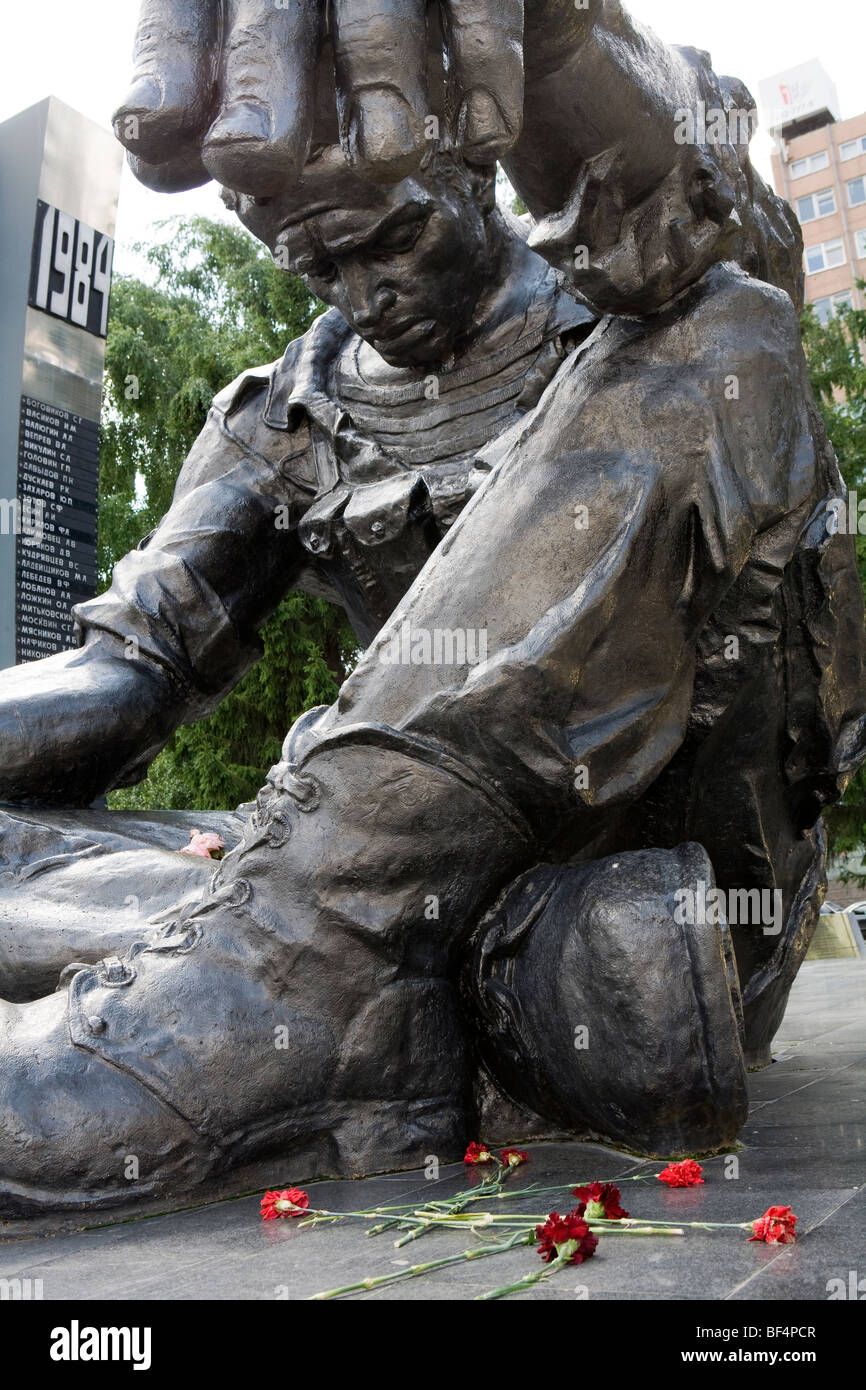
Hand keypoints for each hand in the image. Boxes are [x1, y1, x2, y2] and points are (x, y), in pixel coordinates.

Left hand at [113, 0, 524, 195]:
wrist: (469, 2)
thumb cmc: (340, 48)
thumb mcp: (273, 81)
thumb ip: (213, 113)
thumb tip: (147, 156)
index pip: (185, 15)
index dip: (166, 70)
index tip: (143, 128)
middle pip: (277, 12)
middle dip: (262, 85)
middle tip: (251, 160)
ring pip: (382, 10)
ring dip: (382, 84)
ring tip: (384, 161)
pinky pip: (485, 5)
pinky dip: (484, 69)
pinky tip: (484, 140)